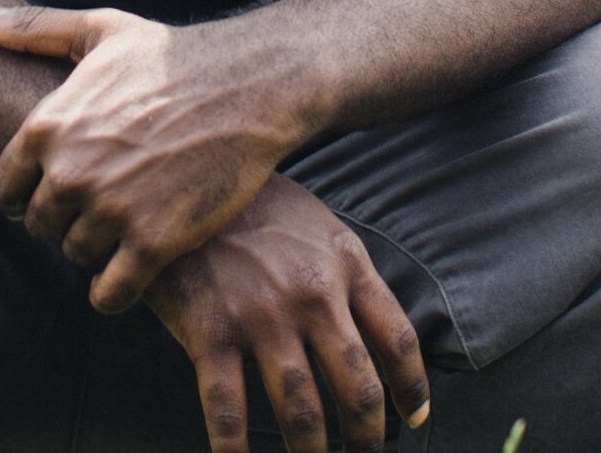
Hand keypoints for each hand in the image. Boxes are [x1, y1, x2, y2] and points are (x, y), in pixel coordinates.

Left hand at [0, 3, 308, 311]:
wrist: (246, 86)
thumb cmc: (169, 55)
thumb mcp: (96, 30)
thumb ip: (28, 28)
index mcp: (47, 126)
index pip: (5, 187)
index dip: (30, 188)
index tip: (58, 183)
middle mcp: (70, 173)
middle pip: (39, 225)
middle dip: (64, 217)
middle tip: (99, 201)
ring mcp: (110, 211)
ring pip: (75, 256)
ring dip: (95, 247)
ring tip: (124, 220)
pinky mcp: (152, 244)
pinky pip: (109, 294)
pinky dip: (114, 290)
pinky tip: (131, 268)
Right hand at [144, 174, 430, 452]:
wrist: (185, 173)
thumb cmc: (257, 203)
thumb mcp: (317, 222)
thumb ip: (349, 272)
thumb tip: (375, 332)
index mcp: (344, 262)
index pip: (397, 340)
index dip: (412, 390)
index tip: (415, 421)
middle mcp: (311, 293)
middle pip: (358, 389)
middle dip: (367, 438)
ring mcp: (261, 315)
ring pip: (302, 413)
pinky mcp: (210, 331)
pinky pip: (228, 412)